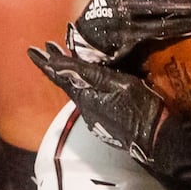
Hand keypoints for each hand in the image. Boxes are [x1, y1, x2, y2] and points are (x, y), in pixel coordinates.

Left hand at [29, 42, 167, 162]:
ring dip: (74, 77)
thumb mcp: (118, 84)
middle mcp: (86, 110)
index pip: (59, 77)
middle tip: (51, 50)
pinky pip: (92, 101)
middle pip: (68, 84)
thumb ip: (89, 74)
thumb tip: (59, 64)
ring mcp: (96, 119)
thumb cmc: (141, 109)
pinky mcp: (106, 125)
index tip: (32, 51)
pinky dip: (88, 88)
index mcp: (86, 98)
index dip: (46, 63)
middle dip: (59, 67)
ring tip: (71, 61)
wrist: (158, 140)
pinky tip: (94, 83)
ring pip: (80, 92)